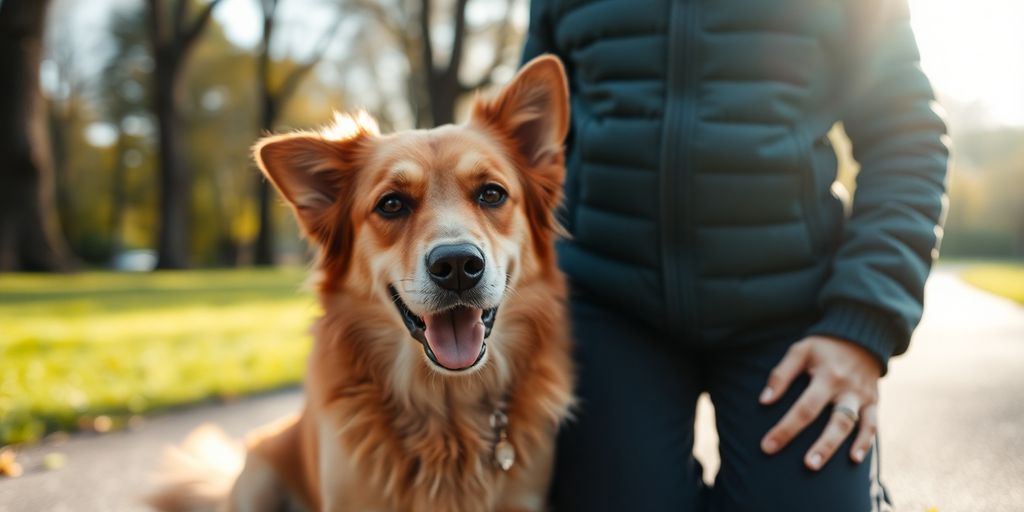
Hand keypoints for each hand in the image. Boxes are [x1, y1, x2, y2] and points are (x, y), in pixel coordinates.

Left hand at [759, 335, 881, 469]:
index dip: (786, 428)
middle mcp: (846, 388)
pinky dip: (865, 442)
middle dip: (821, 446)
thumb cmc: (823, 347)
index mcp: (827, 375)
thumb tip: (763, 401)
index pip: (804, 407)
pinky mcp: (874, 402)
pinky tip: (855, 459)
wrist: (861, 336)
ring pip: (854, 426)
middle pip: (835, 421)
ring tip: (822, 466)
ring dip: (838, 447)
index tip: (767, 446)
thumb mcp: (800, 351)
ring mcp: (862, 396)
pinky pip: (873, 425)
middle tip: (807, 466)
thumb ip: (781, 374)